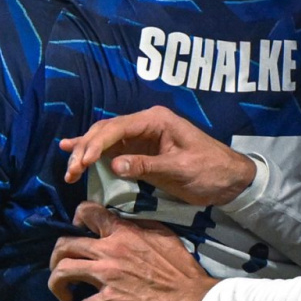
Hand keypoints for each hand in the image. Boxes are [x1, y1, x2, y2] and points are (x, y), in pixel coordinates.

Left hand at [47, 202, 213, 300]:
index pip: (88, 212)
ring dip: (56, 283)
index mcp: (123, 231)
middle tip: (60, 266)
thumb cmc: (181, 268)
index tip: (77, 230)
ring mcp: (107, 276)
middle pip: (65, 244)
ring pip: (64, 271)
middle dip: (56, 256)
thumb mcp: (162, 235)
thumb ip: (138, 229)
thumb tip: (123, 228)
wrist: (191, 299)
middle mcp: (110, 250)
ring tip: (62, 292)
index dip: (76, 218)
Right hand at [59, 107, 255, 205]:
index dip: (97, 143)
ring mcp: (142, 136)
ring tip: (69, 168)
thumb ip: (147, 167)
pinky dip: (94, 153)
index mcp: (156, 120)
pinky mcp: (141, 151)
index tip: (83, 161)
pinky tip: (74, 152)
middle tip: (72, 170)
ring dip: (86, 153)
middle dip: (86, 149)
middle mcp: (146, 123)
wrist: (232, 180)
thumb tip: (114, 165)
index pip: (118, 127)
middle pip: (107, 131)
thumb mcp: (181, 170)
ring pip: (105, 140)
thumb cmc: (211, 171)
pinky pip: (113, 149)